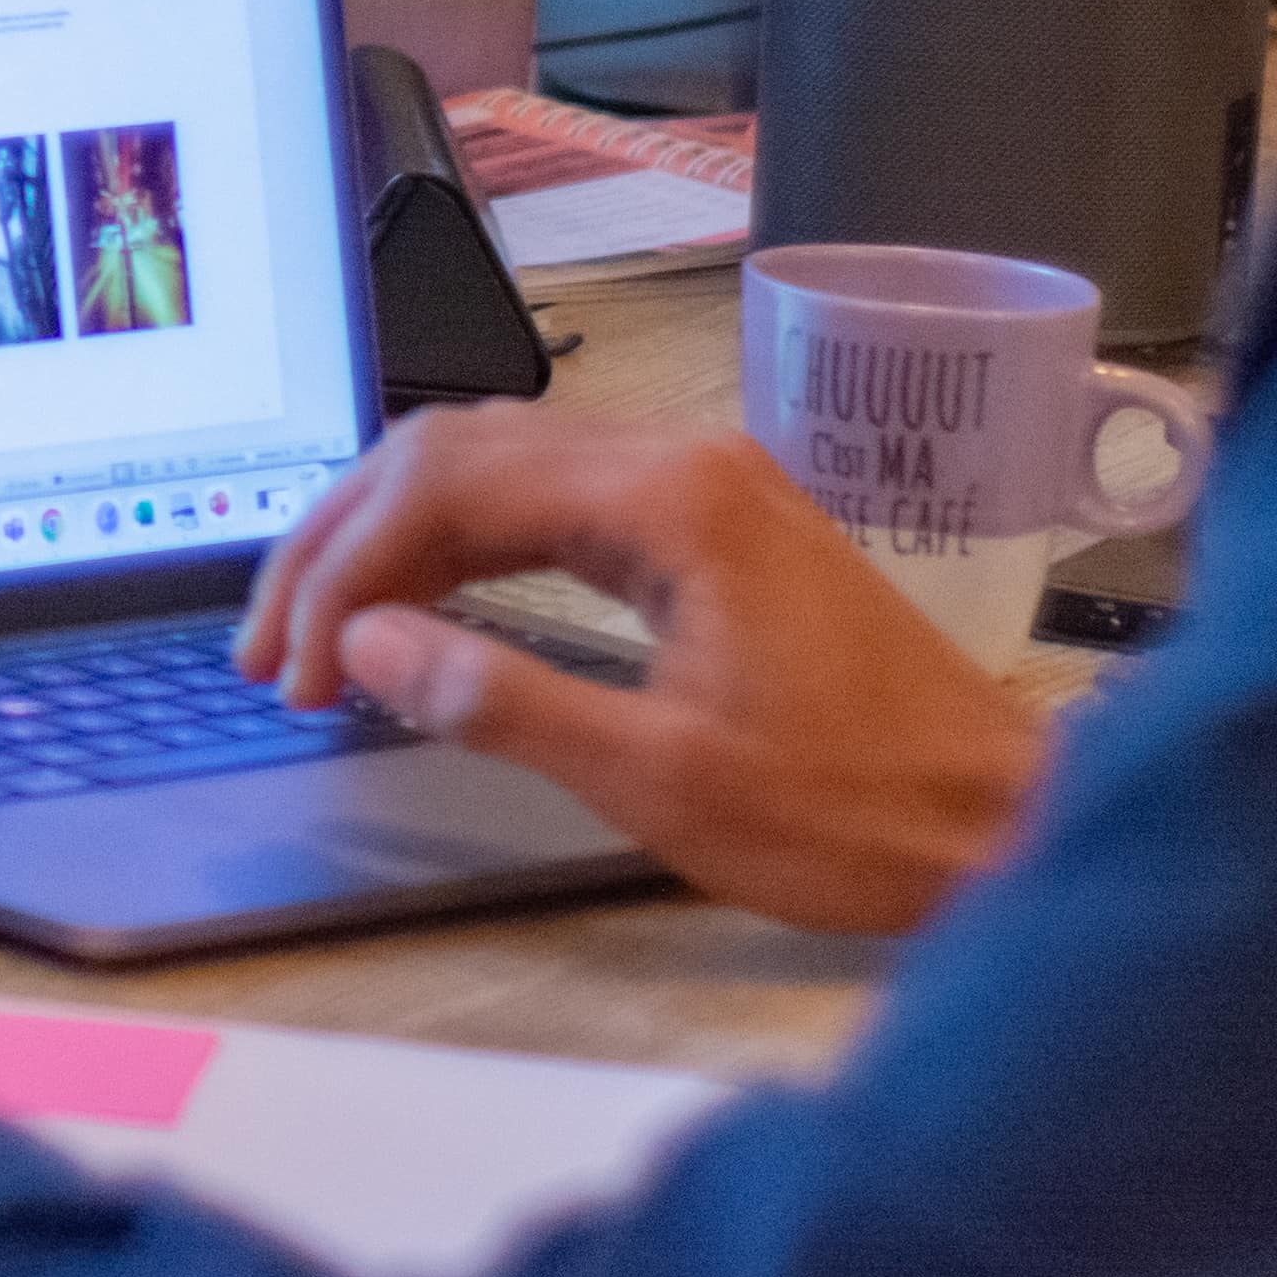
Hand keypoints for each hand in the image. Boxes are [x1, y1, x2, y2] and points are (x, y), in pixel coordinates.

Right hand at [232, 410, 1050, 933]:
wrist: (1006, 825)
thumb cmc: (857, 813)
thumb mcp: (662, 780)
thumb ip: (500, 697)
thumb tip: (370, 644)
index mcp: (669, 495)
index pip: (445, 485)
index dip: (343, 574)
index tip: (295, 667)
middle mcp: (680, 459)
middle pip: (454, 451)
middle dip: (342, 543)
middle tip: (270, 646)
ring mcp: (699, 485)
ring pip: (494, 468)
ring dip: (395, 541)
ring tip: (324, 634)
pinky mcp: (710, 528)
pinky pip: (548, 503)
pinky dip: (463, 549)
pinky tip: (422, 609)